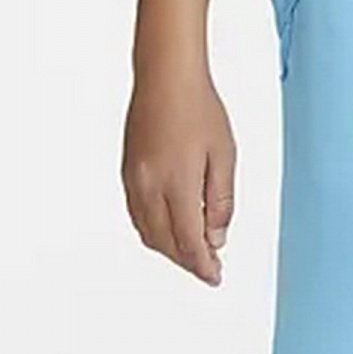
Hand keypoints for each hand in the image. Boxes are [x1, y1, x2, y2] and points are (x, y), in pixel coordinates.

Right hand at [122, 65, 235, 284]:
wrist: (165, 78)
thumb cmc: (197, 108)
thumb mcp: (224, 156)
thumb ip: (220, 201)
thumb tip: (216, 237)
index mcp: (176, 184)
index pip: (189, 241)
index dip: (202, 265)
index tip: (214, 275)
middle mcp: (149, 187)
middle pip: (166, 243)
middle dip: (187, 261)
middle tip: (208, 267)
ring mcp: (134, 180)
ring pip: (148, 232)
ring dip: (169, 249)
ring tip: (192, 252)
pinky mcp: (127, 172)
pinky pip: (137, 215)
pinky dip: (154, 231)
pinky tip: (169, 229)